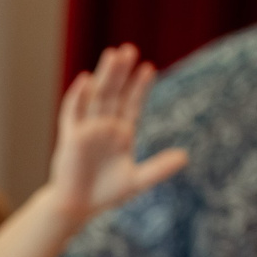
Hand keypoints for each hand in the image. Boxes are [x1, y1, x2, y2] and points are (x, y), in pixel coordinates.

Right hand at [46, 45, 187, 221]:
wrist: (77, 207)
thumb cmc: (105, 193)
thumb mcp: (136, 181)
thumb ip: (159, 168)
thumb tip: (185, 157)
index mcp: (122, 133)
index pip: (132, 103)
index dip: (140, 87)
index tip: (148, 68)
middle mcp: (105, 126)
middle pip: (114, 93)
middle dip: (122, 72)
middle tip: (129, 49)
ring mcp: (87, 129)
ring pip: (96, 96)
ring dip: (104, 76)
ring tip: (113, 54)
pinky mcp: (70, 137)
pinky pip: (73, 113)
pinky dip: (78, 96)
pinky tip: (86, 80)